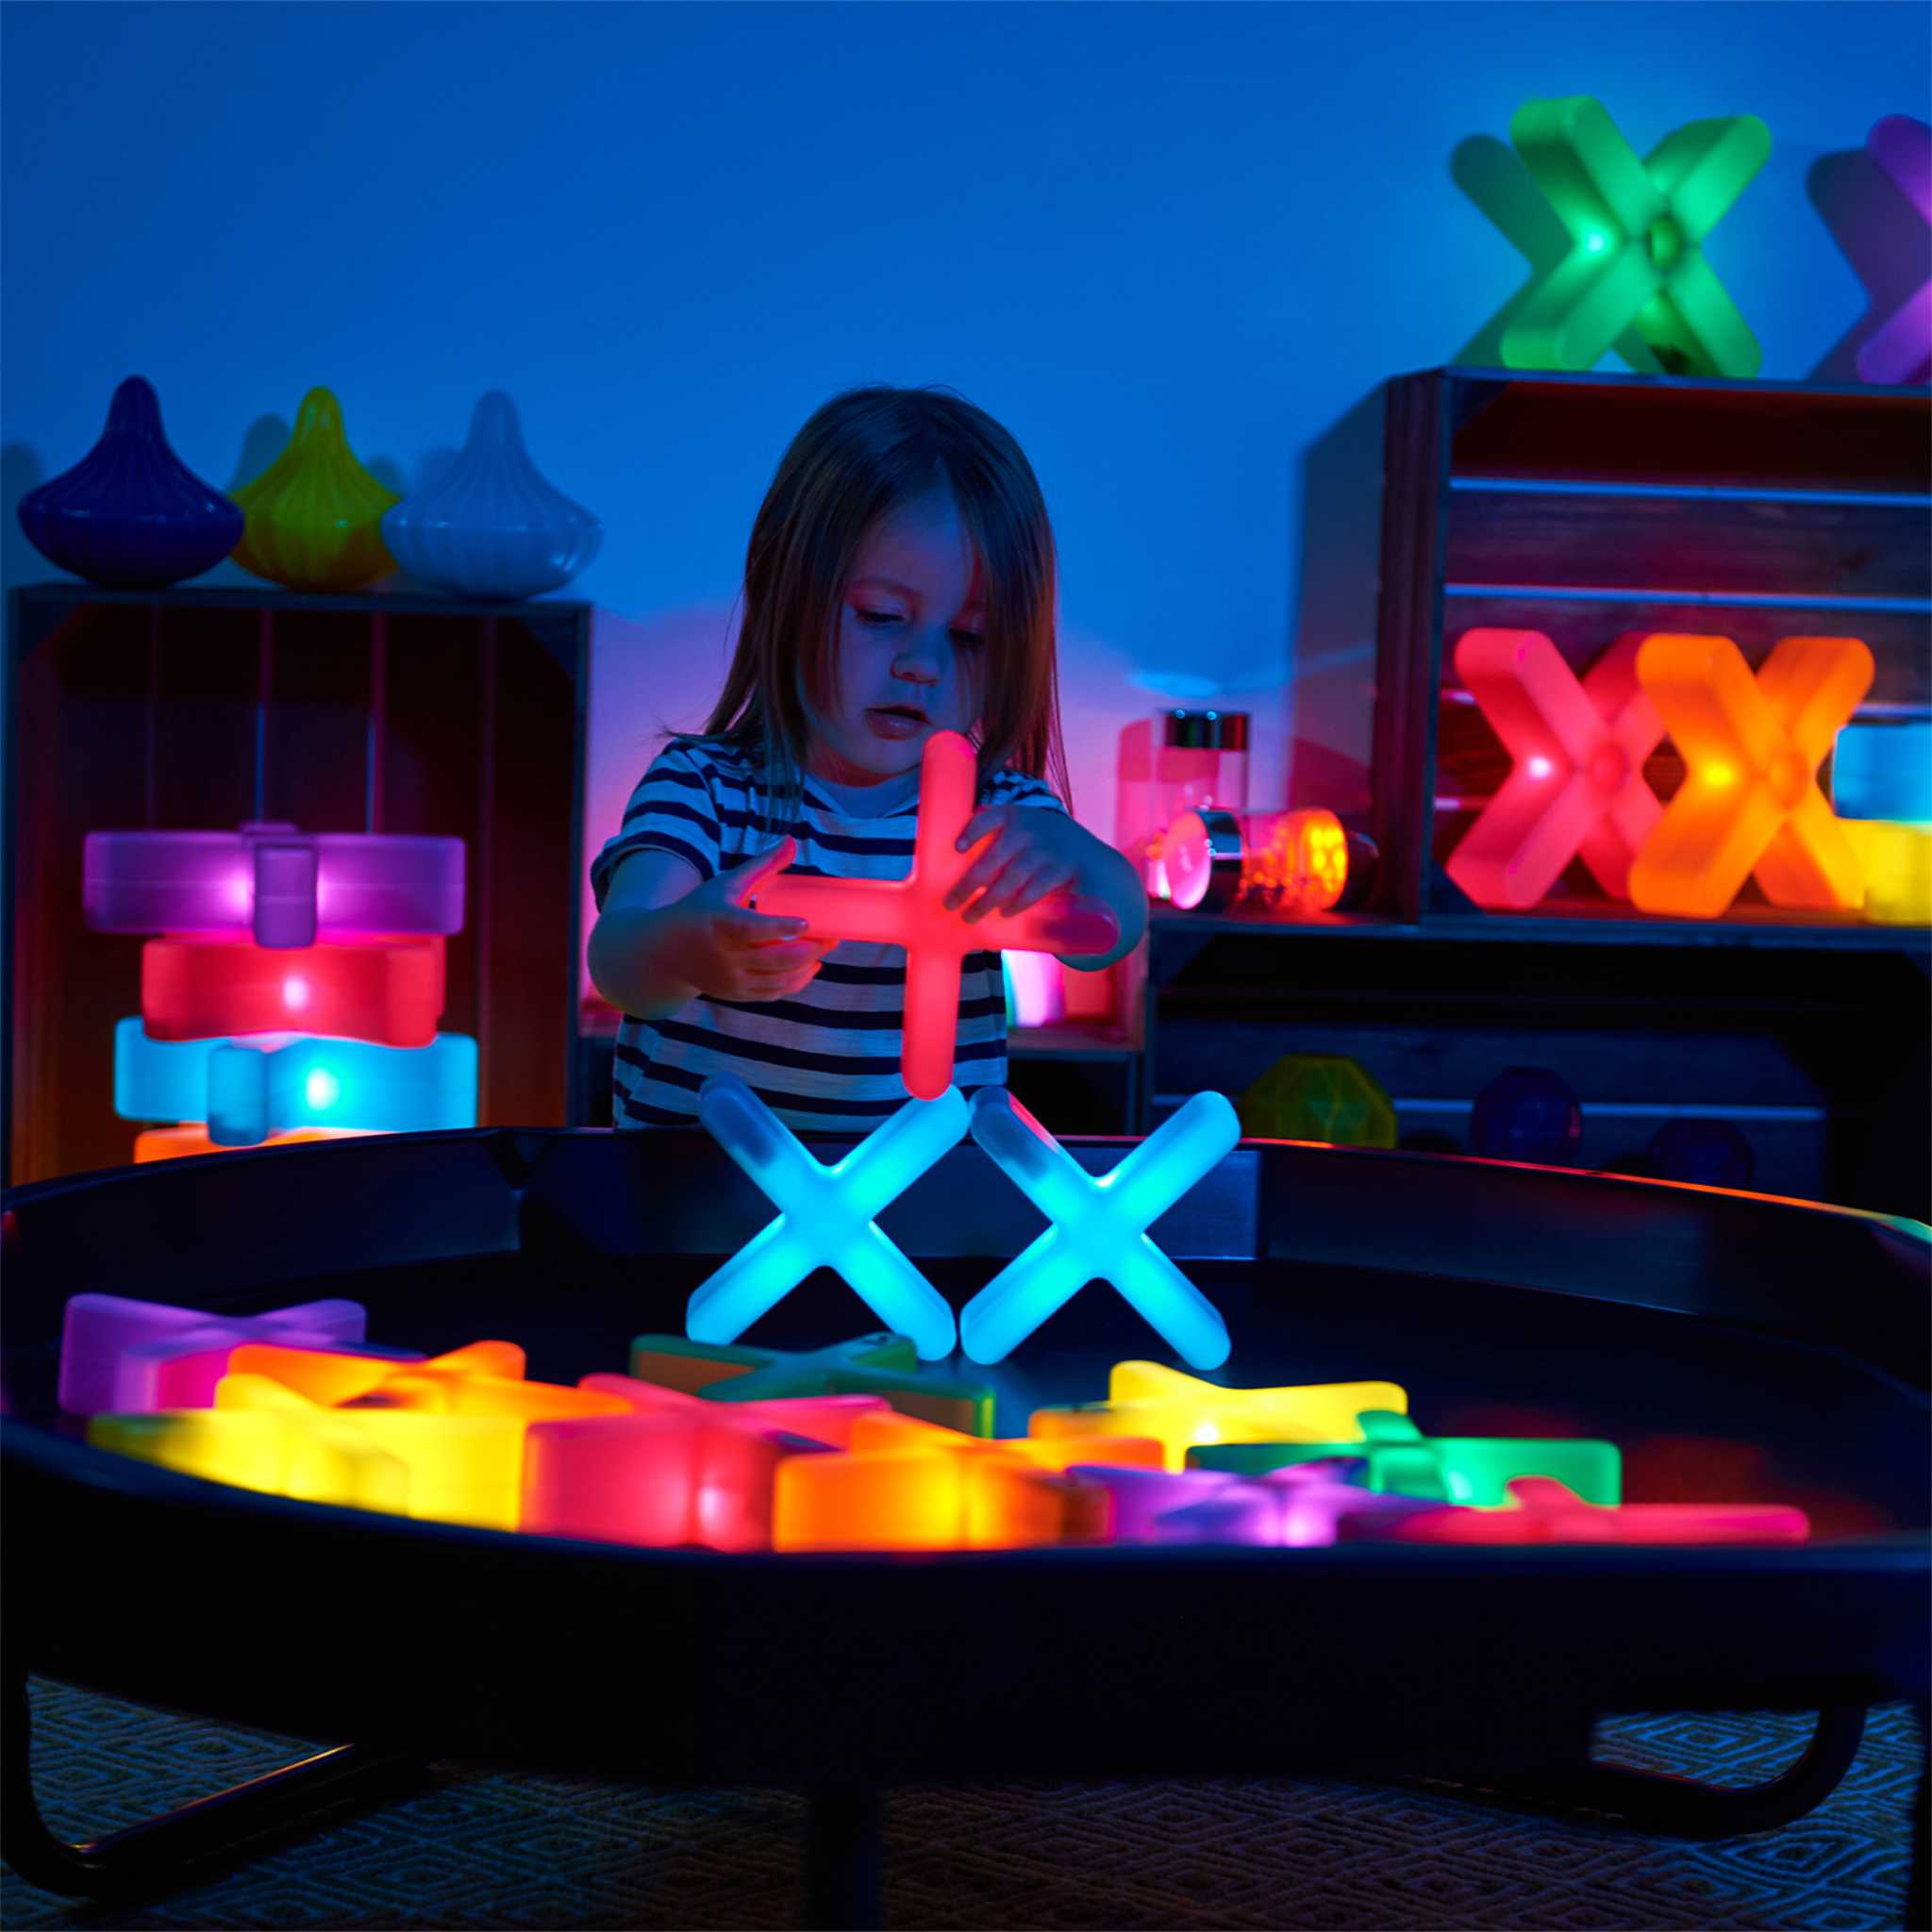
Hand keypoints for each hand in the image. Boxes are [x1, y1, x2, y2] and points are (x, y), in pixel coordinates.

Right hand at [671, 839, 838, 1000]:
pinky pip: (773, 992)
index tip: (807, 923)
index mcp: (721, 923)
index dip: (781, 928)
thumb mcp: (727, 884)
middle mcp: (726, 956)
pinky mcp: (736, 994)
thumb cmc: (700, 910)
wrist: (665, 951)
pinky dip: (795, 982)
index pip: (753, 929)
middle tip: (833, 936)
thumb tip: (791, 841)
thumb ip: (762, 866)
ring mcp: (732, 979)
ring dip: (807, 966)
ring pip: (779, 979)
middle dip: (811, 949)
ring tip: (824, 950)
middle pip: (776, 958)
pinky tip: (810, 967)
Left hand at [944, 806, 1084, 923]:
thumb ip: (995, 836)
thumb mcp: (1023, 829)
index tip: (958, 849)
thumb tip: (955, 862)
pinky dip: (1017, 903)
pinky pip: (1034, 889)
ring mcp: (1046, 850)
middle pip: (992, 859)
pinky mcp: (1060, 869)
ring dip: (988, 900)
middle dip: (968, 884)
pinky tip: (1004, 912)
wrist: (1088, 852)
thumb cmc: (1041, 844)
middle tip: (950, 903)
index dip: (972, 831)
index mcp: (1013, 816)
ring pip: (1011, 878)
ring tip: (970, 915)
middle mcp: (1028, 830)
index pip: (988, 818)